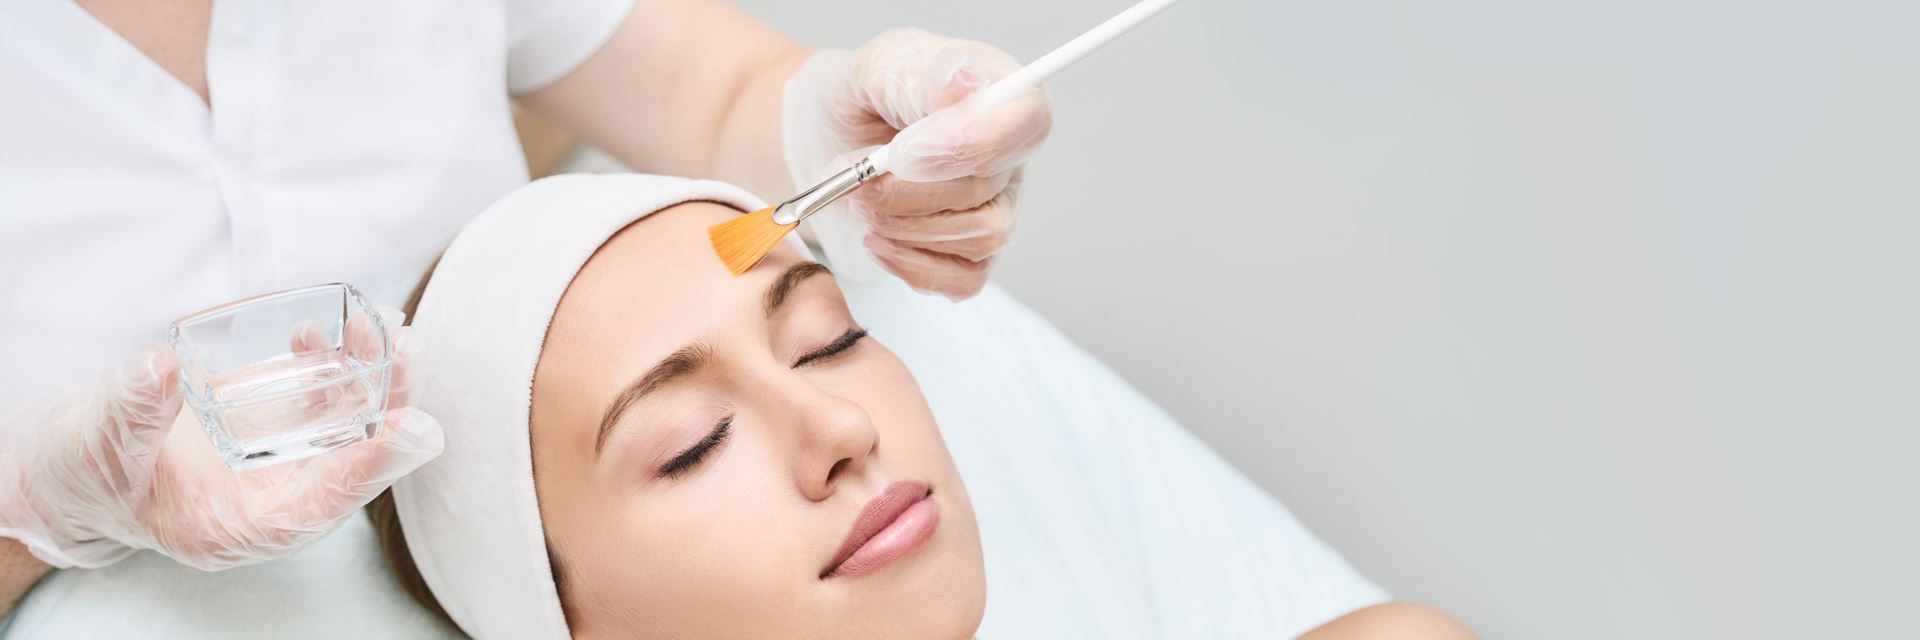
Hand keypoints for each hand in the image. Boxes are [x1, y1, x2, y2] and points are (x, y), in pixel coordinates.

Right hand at [0, 308, 443, 570]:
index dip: (364, 468)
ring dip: (367, 375)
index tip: (400, 428)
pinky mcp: (268, 422)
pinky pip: (315, 397)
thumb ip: (131, 411)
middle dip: (383, 406)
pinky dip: (329, 362)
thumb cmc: (85, 472)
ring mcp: (275, 457)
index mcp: (237, 528)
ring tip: (378, 322)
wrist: (74, 460)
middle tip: (402, 349)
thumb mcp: (98, 447)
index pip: (320, 506)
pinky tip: (323, 331)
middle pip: (349, 459)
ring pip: (342, 422)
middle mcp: (271, 496)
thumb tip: (159, 366)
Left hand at [782, 28, 1052, 299]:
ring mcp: (997, 205)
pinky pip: (964, 279)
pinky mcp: (972, 251)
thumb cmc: (860, 97)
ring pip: (980, 237)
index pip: (1026, 120)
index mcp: (1000, 90)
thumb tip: (965, 85)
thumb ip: (917, 76)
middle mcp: (1008, 152)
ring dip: (905, 225)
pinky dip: (912, 266)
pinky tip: (878, 239)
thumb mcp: (875, 67)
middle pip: (987, 187)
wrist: (826, 139)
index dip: (971, 142)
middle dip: (906, 189)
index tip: (904, 150)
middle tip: (855, 176)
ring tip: (860, 199)